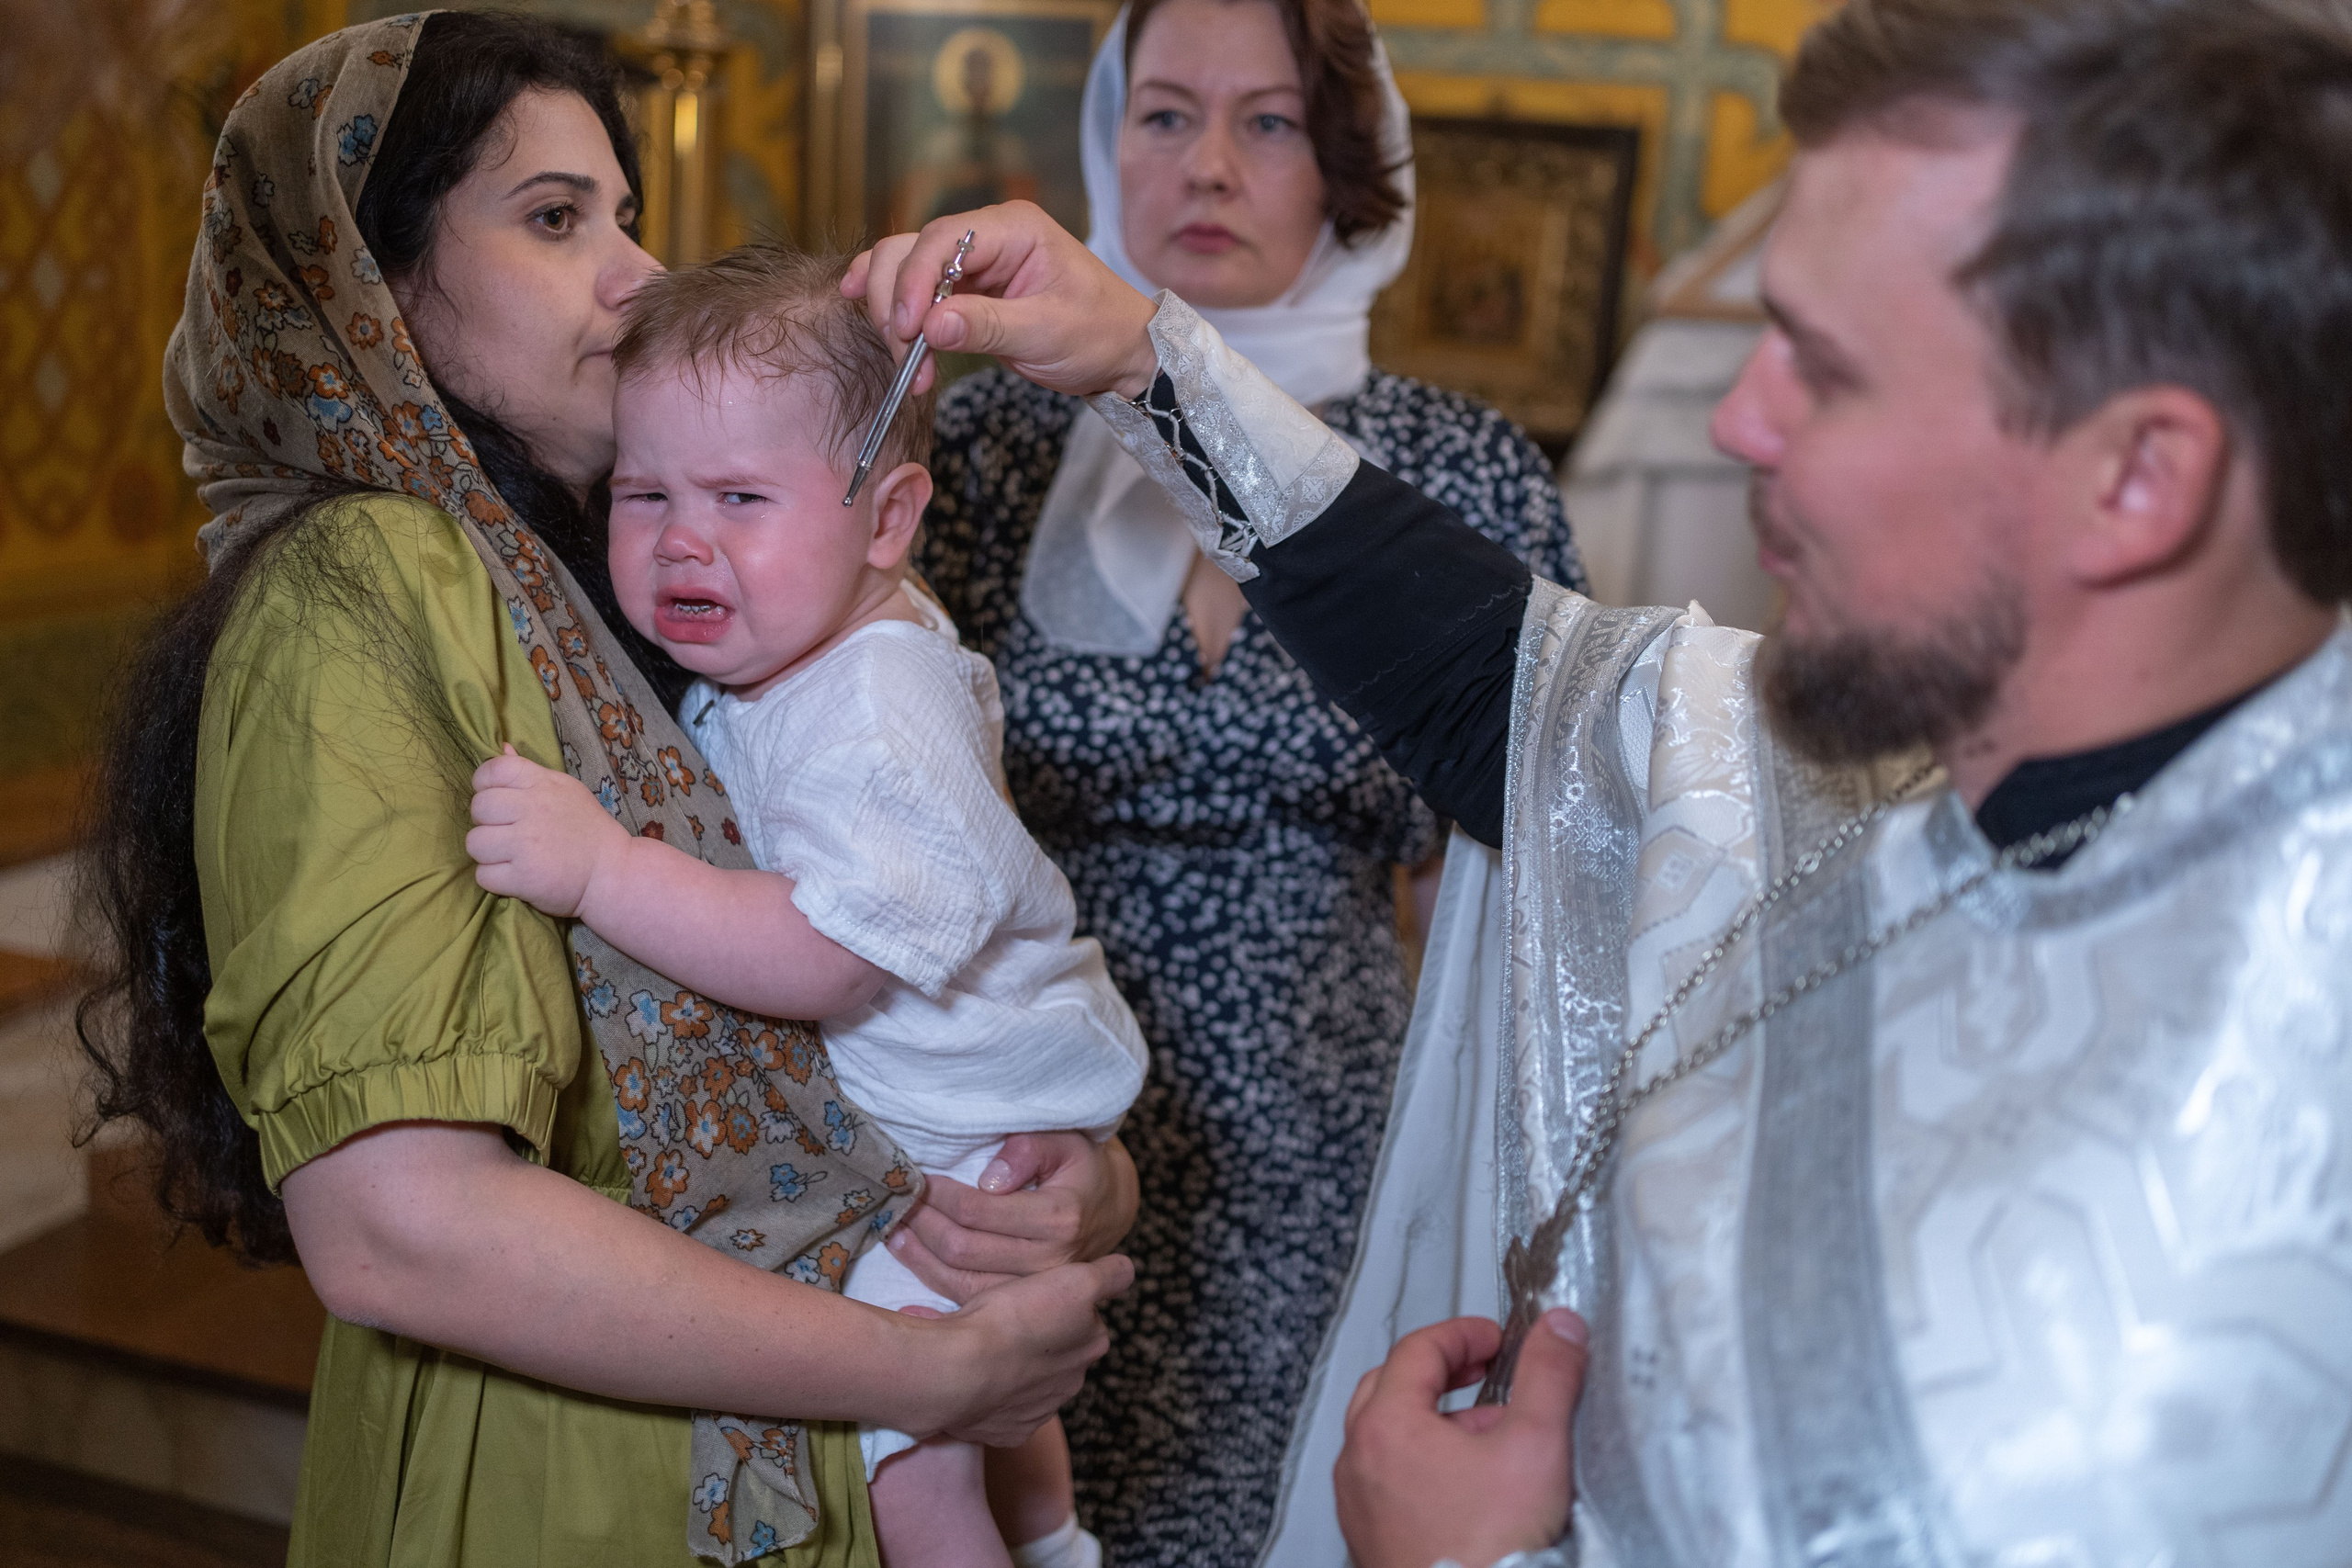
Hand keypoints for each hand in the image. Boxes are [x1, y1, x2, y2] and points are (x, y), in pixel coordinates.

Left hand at [467, 745, 626, 916]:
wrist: (613, 871)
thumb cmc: (588, 828)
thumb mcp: (565, 789)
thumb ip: (529, 772)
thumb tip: (502, 748)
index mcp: (542, 784)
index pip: (493, 770)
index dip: (484, 784)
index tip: (498, 801)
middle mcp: (532, 810)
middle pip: (478, 808)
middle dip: (486, 821)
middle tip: (506, 832)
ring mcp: (526, 845)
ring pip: (475, 843)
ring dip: (488, 853)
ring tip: (509, 856)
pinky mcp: (523, 877)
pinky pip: (483, 875)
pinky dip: (495, 879)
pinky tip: (514, 875)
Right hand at [842, 202, 1160, 400]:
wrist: (1122, 353)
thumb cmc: (1099, 333)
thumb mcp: (1047, 332)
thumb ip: (987, 326)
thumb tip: (931, 326)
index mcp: (1013, 228)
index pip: (942, 239)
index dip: (914, 280)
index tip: (909, 328)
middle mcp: (987, 236)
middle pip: (912, 250)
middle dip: (898, 301)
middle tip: (905, 355)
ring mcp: (973, 264)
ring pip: (905, 271)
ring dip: (895, 316)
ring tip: (909, 367)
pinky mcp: (965, 293)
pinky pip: (918, 296)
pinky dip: (900, 317)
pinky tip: (885, 332)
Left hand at [886, 1133, 1138, 1302]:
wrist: (1106, 1208)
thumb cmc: (1077, 1167)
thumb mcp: (1063, 1141)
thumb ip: (1028, 1150)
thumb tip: (988, 1179)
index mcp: (1060, 1218)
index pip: (979, 1211)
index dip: (940, 1195)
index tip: (918, 1179)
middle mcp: (1051, 1262)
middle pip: (964, 1249)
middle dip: (923, 1224)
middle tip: (897, 1203)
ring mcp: (1037, 1292)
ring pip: (961, 1281)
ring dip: (919, 1257)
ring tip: (894, 1232)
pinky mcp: (1025, 1306)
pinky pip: (969, 1303)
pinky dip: (932, 1285)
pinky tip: (911, 1264)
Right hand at [922, 1254, 1134, 1446]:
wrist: (961, 1371)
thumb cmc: (1015, 1319)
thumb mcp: (1074, 1280)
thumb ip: (1109, 1275)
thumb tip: (1125, 1271)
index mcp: (1091, 1346)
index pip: (1087, 1320)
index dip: (1061, 1304)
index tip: (1036, 1298)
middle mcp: (1072, 1383)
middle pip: (1061, 1354)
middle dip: (1041, 1340)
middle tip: (1010, 1321)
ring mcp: (1040, 1412)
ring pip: (1033, 1383)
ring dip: (1018, 1369)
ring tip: (988, 1349)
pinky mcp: (1010, 1432)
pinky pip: (1006, 1412)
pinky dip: (995, 1396)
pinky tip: (979, 1378)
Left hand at [1335, 1310, 1588, 1567]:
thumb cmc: (1490, 1554)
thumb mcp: (1536, 1448)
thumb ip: (1549, 1377)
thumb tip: (1558, 1330)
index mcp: (1387, 1427)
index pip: (1417, 1350)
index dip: (1462, 1334)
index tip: (1494, 1338)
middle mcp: (1360, 1463)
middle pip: (1391, 1388)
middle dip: (1443, 1374)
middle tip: (1481, 1373)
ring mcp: (1360, 1506)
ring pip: (1390, 1440)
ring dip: (1438, 1425)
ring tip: (1492, 1440)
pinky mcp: (1371, 1542)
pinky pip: (1390, 1484)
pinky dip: (1425, 1468)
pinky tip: (1473, 1492)